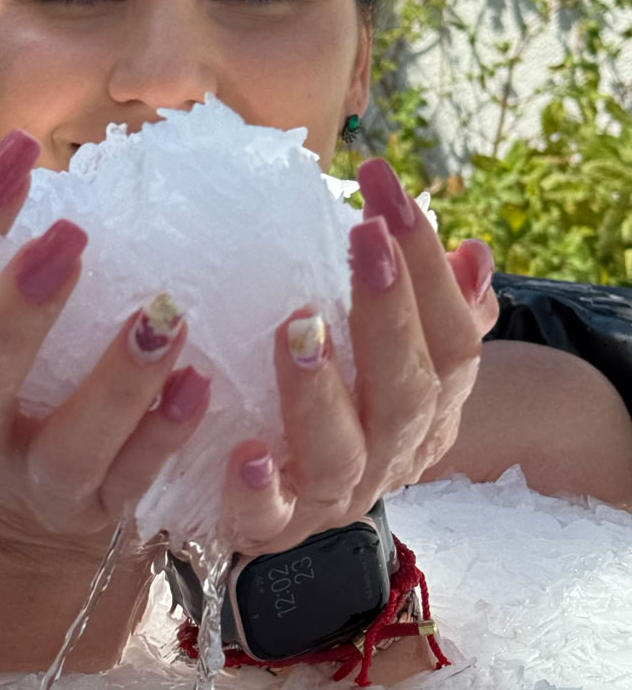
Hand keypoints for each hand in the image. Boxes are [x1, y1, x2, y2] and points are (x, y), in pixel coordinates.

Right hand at [0, 129, 210, 564]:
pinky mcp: (99, 515)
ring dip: (117, 381)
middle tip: (72, 235)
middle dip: (17, 311)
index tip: (20, 154)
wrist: (34, 516)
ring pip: (67, 450)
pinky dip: (165, 435)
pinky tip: (200, 382)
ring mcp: (33, 488)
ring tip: (164, 313)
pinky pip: (135, 484)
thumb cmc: (9, 392)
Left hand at [219, 157, 494, 554]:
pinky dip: (258, 489)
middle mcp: (393, 452)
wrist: (295, 502)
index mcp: (429, 404)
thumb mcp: (397, 358)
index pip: (452, 337)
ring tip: (299, 330)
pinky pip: (268, 520)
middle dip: (389, 311)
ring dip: (321, 392)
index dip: (427, 264)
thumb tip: (473, 252)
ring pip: (341, 454)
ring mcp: (334, 496)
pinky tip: (244, 452)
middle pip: (408, 390)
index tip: (385, 189)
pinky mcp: (273, 528)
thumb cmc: (346, 407)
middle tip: (364, 237)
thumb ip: (435, 308)